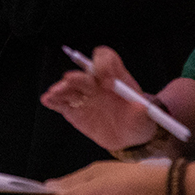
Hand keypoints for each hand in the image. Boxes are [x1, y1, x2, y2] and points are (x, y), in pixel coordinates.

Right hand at [41, 46, 159, 151]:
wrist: (129, 136)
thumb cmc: (138, 121)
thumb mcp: (146, 117)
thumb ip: (142, 111)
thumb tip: (140, 106)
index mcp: (115, 77)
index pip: (106, 59)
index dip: (105, 65)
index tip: (108, 81)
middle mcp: (97, 82)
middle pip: (84, 73)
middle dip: (79, 76)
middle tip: (72, 80)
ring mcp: (84, 96)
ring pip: (70, 87)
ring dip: (62, 87)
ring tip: (56, 92)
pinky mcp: (74, 110)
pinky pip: (62, 103)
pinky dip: (54, 100)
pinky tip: (48, 99)